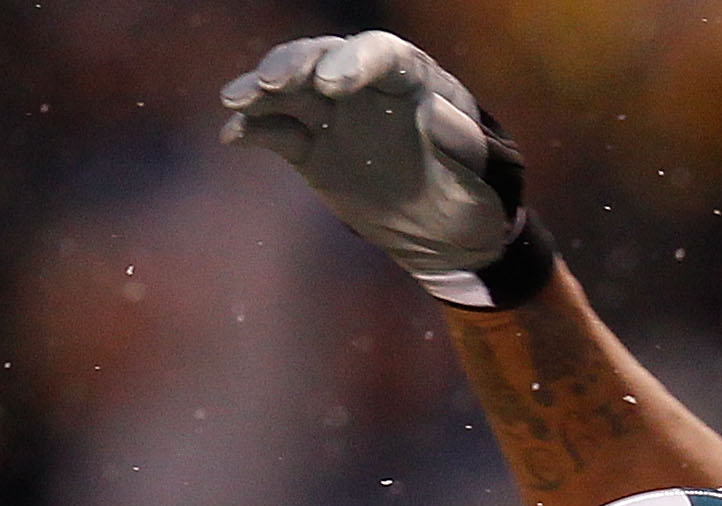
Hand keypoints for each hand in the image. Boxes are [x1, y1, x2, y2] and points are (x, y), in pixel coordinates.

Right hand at [221, 32, 556, 308]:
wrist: (451, 234)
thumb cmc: (478, 195)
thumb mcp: (488, 174)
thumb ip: (466, 144)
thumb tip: (434, 113)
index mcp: (415, 81)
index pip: (381, 54)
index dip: (354, 60)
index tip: (330, 81)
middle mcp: (367, 87)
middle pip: (325, 59)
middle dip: (294, 65)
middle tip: (268, 83)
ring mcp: (335, 115)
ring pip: (291, 89)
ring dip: (260, 89)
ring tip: (236, 100)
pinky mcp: (311, 149)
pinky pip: (277, 132)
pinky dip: (253, 130)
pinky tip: (232, 136)